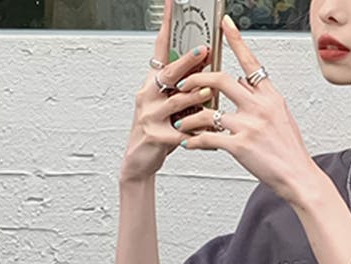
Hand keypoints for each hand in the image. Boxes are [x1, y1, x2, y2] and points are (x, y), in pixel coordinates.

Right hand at [120, 0, 215, 183]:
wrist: (140, 161)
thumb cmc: (160, 133)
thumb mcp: (171, 107)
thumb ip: (184, 91)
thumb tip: (207, 75)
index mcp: (153, 84)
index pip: (159, 50)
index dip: (167, 28)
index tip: (173, 5)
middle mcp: (148, 95)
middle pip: (168, 73)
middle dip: (186, 62)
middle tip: (204, 51)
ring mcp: (149, 115)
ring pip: (175, 101)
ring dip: (194, 96)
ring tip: (210, 93)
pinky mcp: (156, 136)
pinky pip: (181, 132)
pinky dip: (197, 133)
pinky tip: (209, 135)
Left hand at [170, 14, 319, 203]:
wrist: (298, 176)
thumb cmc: (290, 151)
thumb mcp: (281, 117)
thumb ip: (261, 99)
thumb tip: (243, 83)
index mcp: (270, 97)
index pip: (251, 62)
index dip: (236, 40)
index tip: (225, 24)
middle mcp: (259, 107)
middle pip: (221, 79)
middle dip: (196, 79)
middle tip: (184, 83)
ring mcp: (248, 126)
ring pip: (208, 111)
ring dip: (190, 116)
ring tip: (182, 121)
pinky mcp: (239, 146)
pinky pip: (208, 138)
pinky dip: (194, 141)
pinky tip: (189, 143)